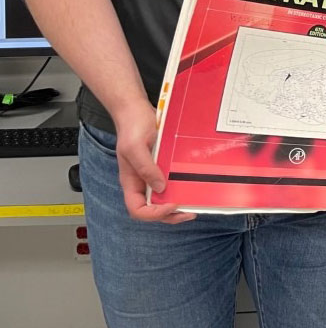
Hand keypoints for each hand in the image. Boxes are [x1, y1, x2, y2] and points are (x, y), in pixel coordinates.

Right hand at [114, 103, 194, 223]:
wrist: (136, 112)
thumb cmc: (132, 128)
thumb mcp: (135, 148)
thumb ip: (145, 168)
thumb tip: (160, 188)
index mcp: (131, 182)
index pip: (137, 209)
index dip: (154, 213)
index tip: (171, 205)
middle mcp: (141, 182)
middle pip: (152, 209)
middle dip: (169, 215)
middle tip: (189, 212)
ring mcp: (151, 176)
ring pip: (162, 200)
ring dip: (176, 206)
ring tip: (192, 206)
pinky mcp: (161, 167)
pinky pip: (169, 184)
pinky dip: (179, 190)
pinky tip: (191, 188)